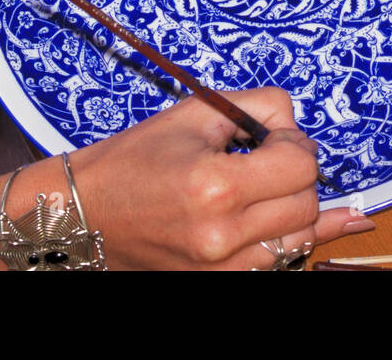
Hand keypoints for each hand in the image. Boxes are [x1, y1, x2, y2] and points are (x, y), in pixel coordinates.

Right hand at [68, 88, 374, 269]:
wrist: (85, 212)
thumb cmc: (135, 157)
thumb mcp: (196, 112)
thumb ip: (260, 107)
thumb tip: (297, 128)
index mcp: (215, 186)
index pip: (301, 166)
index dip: (296, 143)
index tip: (274, 137)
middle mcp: (222, 235)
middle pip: (306, 205)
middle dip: (299, 175)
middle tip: (271, 158)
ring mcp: (220, 268)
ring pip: (300, 239)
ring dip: (294, 209)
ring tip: (268, 188)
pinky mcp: (216, 284)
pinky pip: (275, 262)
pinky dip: (281, 237)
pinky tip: (291, 219)